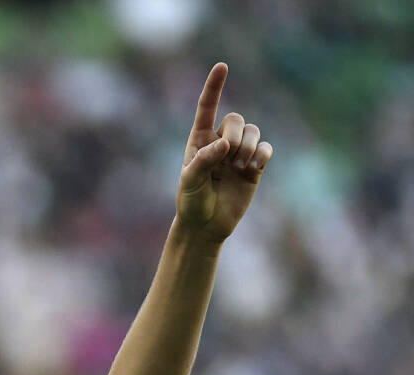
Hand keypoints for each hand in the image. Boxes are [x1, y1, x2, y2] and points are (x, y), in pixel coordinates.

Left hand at [176, 63, 272, 244]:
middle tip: (228, 158)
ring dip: (248, 148)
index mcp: (199, 140)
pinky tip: (251, 171)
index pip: (207, 108)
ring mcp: (239, 153)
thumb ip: (204, 160)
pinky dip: (261, 157)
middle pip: (237, 119)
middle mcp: (221, 142)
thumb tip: (225, 144)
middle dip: (235, 135)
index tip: (222, 66)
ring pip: (254, 132)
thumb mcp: (190, 182)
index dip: (214, 87)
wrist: (206, 226)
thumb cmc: (192, 202)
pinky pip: (266, 149)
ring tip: (237, 169)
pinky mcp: (255, 166)